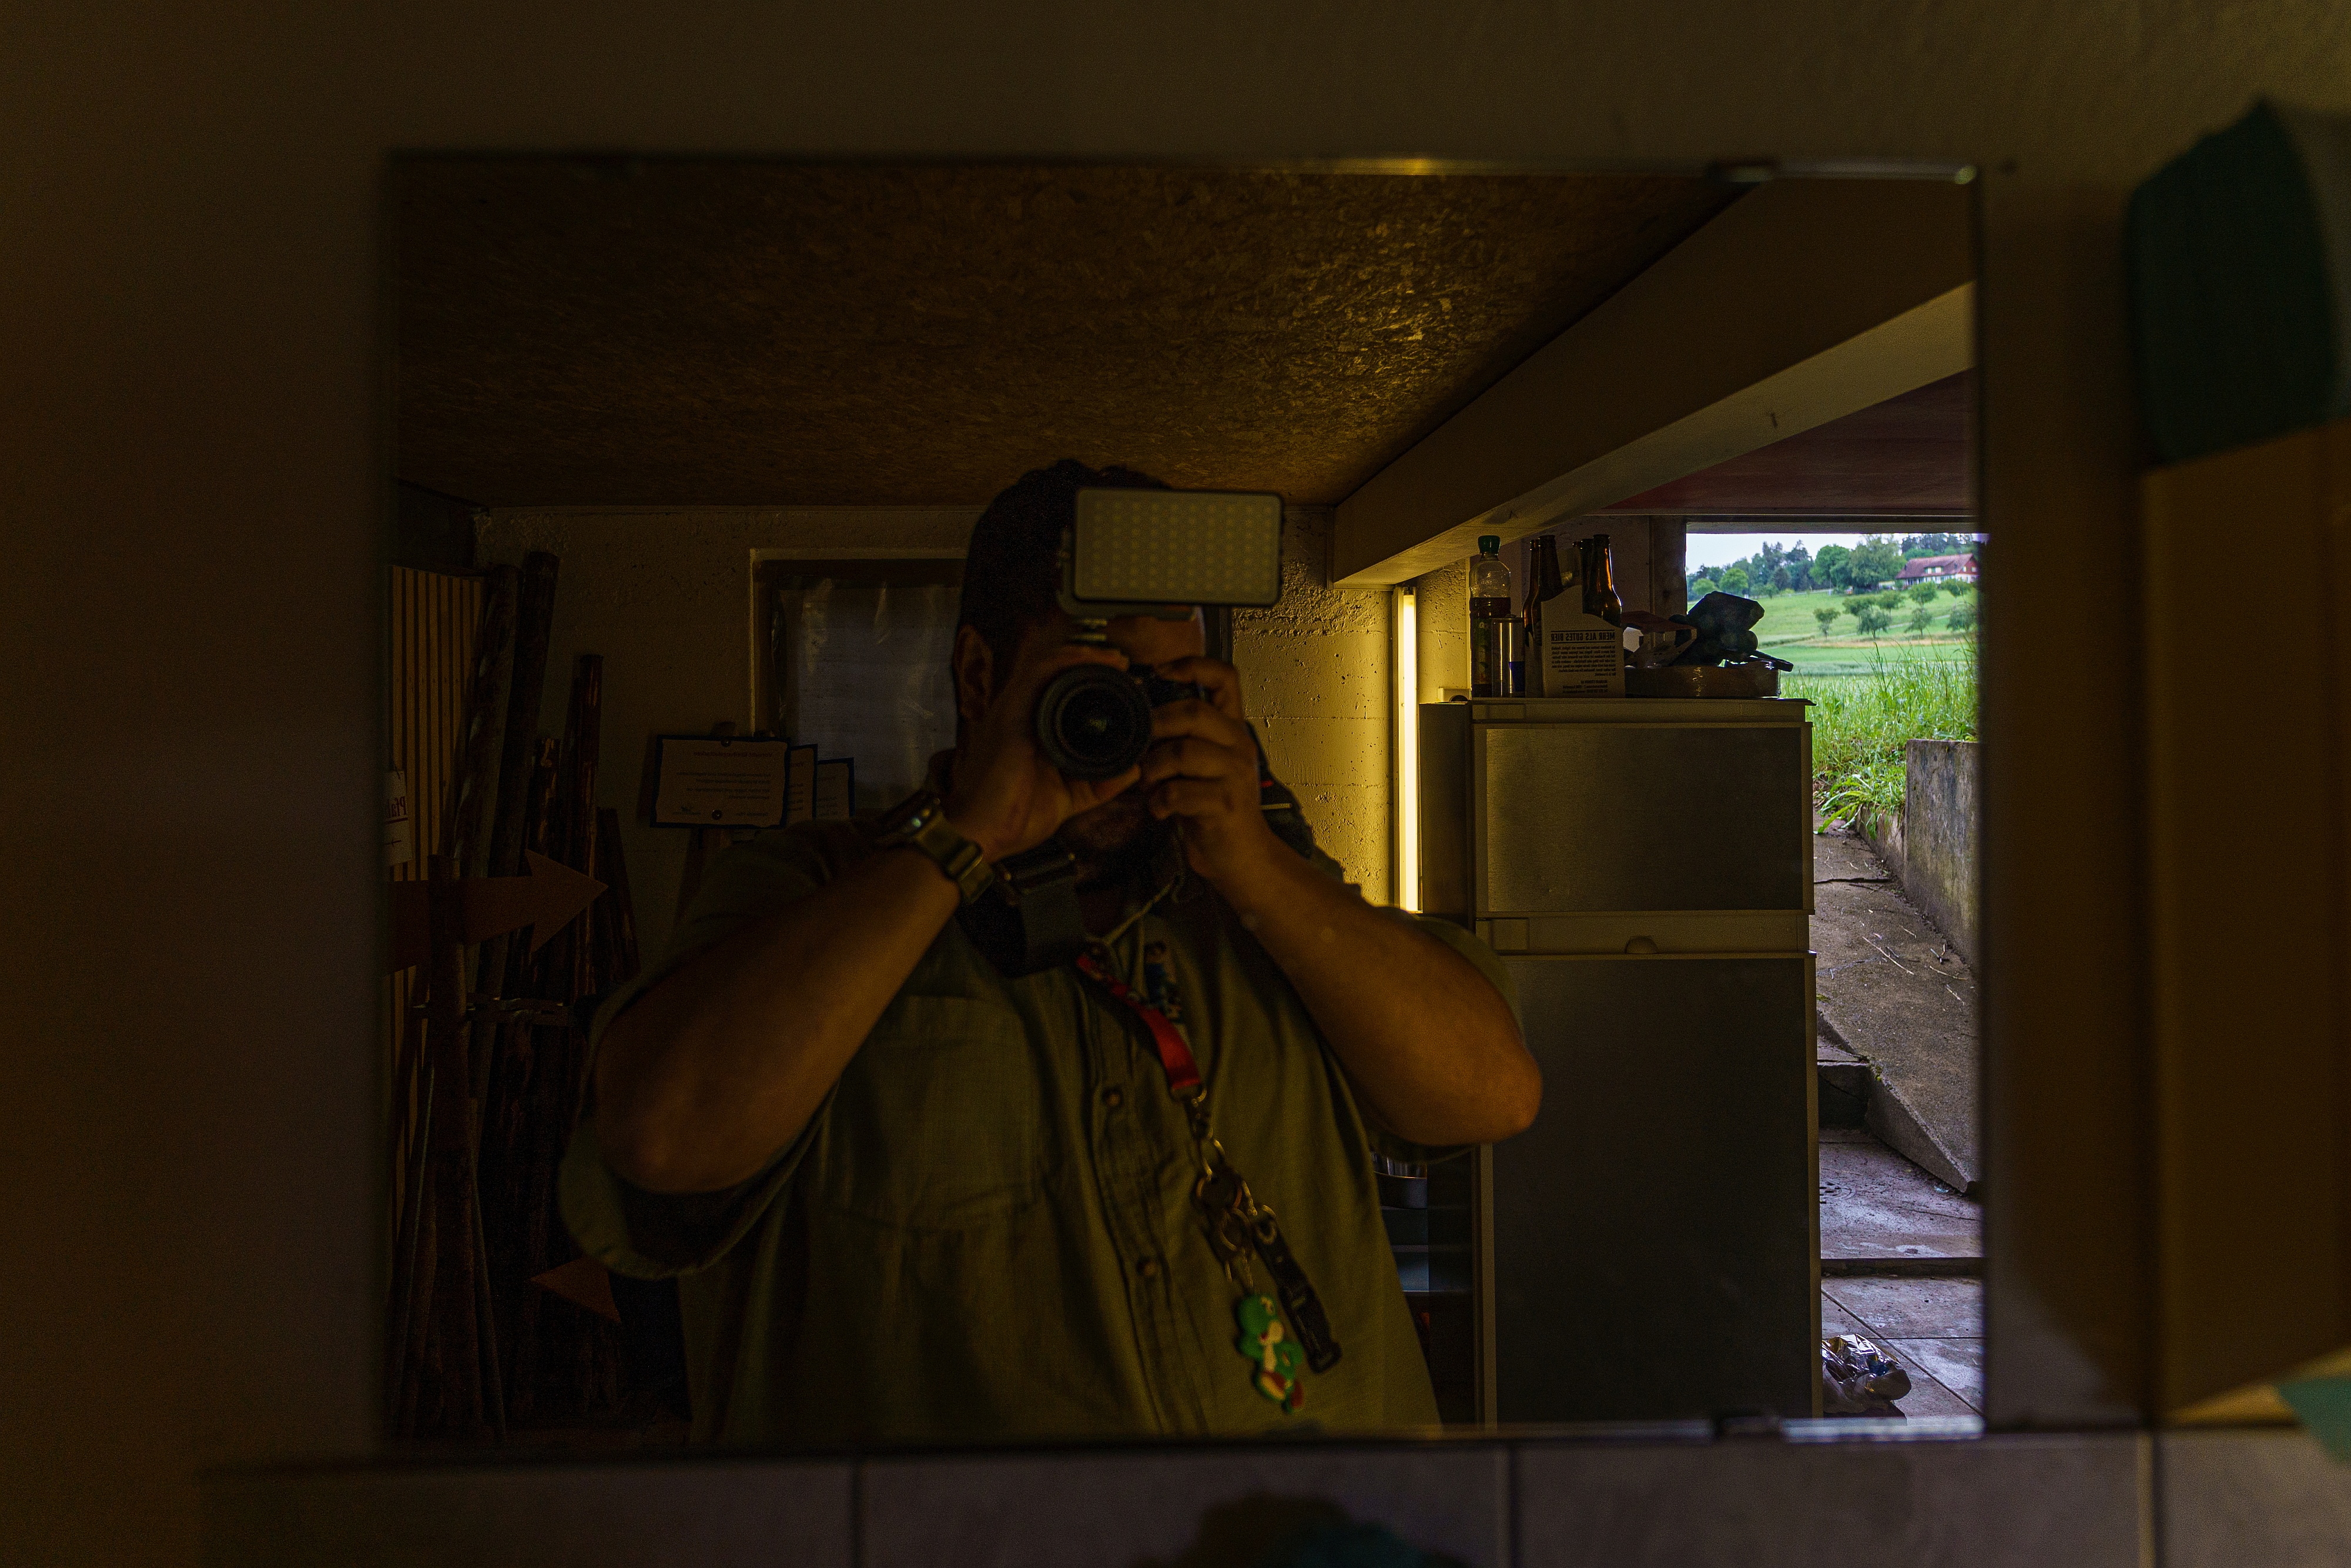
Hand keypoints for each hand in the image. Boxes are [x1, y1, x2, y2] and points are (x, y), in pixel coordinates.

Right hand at [944, 640, 1140, 861]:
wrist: (980, 835)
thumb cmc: (1012, 819)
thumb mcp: (1068, 799)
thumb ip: (1097, 785)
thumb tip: (1132, 771)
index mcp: (1030, 731)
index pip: (1059, 693)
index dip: (1090, 681)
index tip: (1123, 683)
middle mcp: (1019, 715)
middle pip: (1055, 674)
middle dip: (1091, 663)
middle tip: (1122, 665)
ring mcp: (1012, 711)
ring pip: (1048, 666)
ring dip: (1083, 657)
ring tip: (1114, 660)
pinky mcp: (1010, 714)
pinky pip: (1038, 674)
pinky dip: (1066, 662)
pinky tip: (1091, 660)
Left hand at [1137, 656, 1282, 888]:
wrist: (1242, 856)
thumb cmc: (1213, 809)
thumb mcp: (1200, 765)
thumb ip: (1180, 738)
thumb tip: (1137, 720)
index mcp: (1232, 729)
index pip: (1225, 677)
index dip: (1192, 665)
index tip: (1159, 672)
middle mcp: (1239, 745)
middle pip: (1192, 712)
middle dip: (1155, 727)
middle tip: (1140, 750)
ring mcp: (1236, 774)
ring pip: (1181, 752)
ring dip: (1152, 770)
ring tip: (1148, 786)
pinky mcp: (1225, 803)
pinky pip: (1179, 792)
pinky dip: (1159, 802)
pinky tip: (1160, 811)